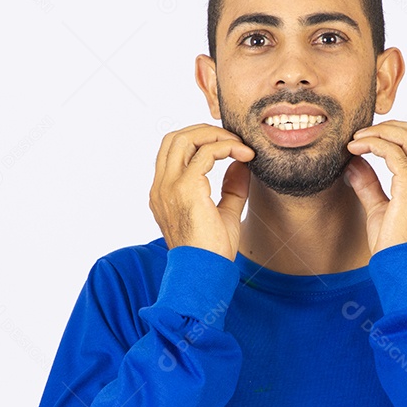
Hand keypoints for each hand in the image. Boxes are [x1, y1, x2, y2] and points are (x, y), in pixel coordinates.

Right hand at [150, 123, 254, 259]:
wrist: (204, 274)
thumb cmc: (212, 252)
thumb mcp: (225, 214)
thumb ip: (231, 189)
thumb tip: (242, 164)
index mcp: (164, 193)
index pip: (173, 151)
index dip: (200, 141)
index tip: (229, 148)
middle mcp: (161, 187)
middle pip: (175, 137)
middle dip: (206, 131)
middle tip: (235, 140)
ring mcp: (170, 187)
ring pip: (185, 138)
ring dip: (216, 136)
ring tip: (241, 146)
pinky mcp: (186, 189)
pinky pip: (205, 153)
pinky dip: (226, 148)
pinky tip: (244, 156)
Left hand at [344, 121, 406, 254]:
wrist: (402, 272)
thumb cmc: (394, 249)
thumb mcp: (381, 210)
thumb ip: (370, 185)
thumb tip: (353, 163)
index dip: (402, 134)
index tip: (376, 137)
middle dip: (392, 127)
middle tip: (364, 132)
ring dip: (381, 132)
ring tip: (357, 139)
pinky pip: (394, 153)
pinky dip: (373, 145)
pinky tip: (355, 149)